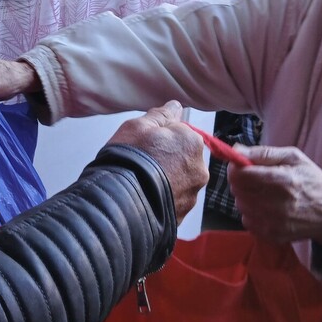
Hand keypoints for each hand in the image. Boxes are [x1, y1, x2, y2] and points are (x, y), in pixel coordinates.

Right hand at [107, 102, 208, 223]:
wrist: (122, 202)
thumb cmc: (130, 159)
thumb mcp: (139, 126)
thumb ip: (161, 114)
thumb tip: (176, 106)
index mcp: (192, 142)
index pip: (180, 132)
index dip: (160, 136)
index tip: (145, 143)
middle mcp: (199, 168)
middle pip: (183, 157)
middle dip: (167, 158)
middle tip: (143, 163)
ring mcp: (192, 194)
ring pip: (180, 180)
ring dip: (167, 179)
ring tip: (143, 182)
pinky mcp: (183, 214)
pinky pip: (174, 200)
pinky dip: (163, 197)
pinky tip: (146, 196)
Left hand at [230, 145, 321, 249]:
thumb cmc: (312, 181)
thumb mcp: (294, 157)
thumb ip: (263, 153)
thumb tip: (236, 150)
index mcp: (282, 181)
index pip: (240, 175)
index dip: (236, 167)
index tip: (241, 165)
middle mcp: (275, 204)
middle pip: (237, 190)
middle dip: (241, 181)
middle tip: (256, 178)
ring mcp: (273, 223)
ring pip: (240, 205)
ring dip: (246, 197)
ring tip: (265, 193)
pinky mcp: (271, 235)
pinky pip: (247, 221)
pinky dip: (252, 213)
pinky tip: (267, 208)